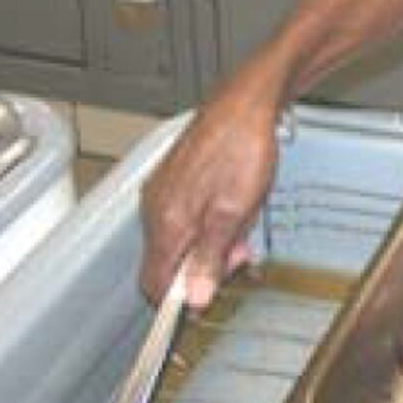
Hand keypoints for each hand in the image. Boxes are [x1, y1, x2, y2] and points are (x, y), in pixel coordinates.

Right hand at [139, 75, 281, 308]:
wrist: (246, 103)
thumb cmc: (242, 147)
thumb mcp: (235, 212)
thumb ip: (211, 257)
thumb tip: (195, 297)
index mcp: (166, 221)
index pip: (155, 283)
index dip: (182, 299)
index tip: (207, 298)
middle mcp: (156, 207)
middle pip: (170, 263)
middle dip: (206, 265)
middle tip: (239, 251)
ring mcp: (163, 192)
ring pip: (182, 239)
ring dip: (213, 241)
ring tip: (241, 220)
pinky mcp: (176, 180)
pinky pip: (187, 215)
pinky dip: (211, 219)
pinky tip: (234, 204)